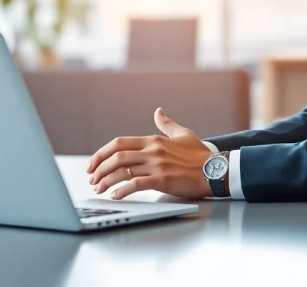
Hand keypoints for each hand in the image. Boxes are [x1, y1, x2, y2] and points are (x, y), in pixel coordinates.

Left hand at [86, 107, 215, 199]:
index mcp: (153, 140)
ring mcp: (156, 165)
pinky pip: (136, 184)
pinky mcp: (162, 180)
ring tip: (98, 188)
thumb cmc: (200, 155)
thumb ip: (167, 124)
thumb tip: (158, 111)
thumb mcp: (183, 133)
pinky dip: (123, 190)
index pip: (119, 143)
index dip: (102, 153)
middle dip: (99, 167)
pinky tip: (115, 195)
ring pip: (123, 170)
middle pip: (116, 156)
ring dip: (106, 180)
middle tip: (91, 177)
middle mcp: (152, 151)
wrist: (215, 170)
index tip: (93, 163)